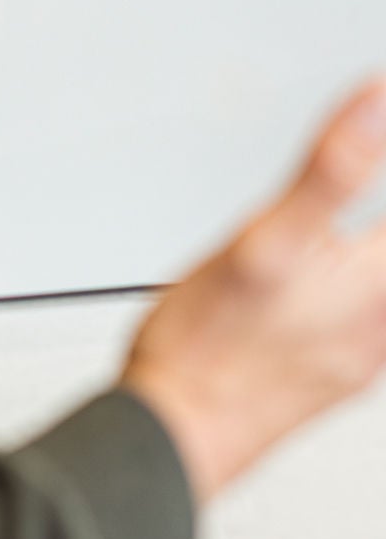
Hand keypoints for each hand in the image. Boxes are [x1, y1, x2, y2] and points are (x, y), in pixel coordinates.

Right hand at [122, 80, 385, 502]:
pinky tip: (326, 281)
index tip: (376, 127)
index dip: (382, 184)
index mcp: (378, 287)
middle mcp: (379, 328)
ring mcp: (356, 357)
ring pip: (379, 296)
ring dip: (366, 261)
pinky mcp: (326, 376)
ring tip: (356, 223)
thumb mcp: (266, 240)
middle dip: (372, 220)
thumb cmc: (211, 348)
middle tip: (366, 182)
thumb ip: (330, 170)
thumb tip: (376, 102)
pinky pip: (363, 324)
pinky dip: (356, 290)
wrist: (173, 435)